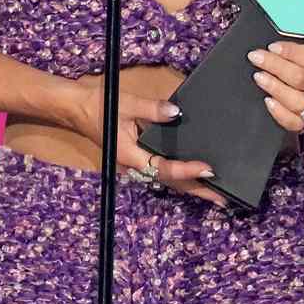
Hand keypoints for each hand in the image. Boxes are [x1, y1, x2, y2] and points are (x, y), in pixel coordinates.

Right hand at [63, 79, 226, 204]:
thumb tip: (176, 112)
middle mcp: (136, 166)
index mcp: (131, 156)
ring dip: (191, 187)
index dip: (187, 170)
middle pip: (170, 182)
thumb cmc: (102, 107)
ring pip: (168, 180)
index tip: (208, 169)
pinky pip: (164, 171)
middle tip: (223, 199)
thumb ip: (152, 109)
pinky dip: (182, 177)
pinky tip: (197, 178)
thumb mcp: (127, 104)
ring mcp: (138, 165)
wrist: (80, 110)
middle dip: (197, 190)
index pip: (164, 168)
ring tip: (216, 193)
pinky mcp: (140, 159)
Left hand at [247, 42, 303, 133]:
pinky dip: (280, 113)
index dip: (291, 52)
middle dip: (275, 66)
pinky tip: (268, 101)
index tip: (272, 47)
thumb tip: (272, 45)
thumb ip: (293, 46)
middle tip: (257, 58)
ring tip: (259, 77)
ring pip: (299, 101)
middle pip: (302, 78)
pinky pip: (295, 122)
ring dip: (276, 87)